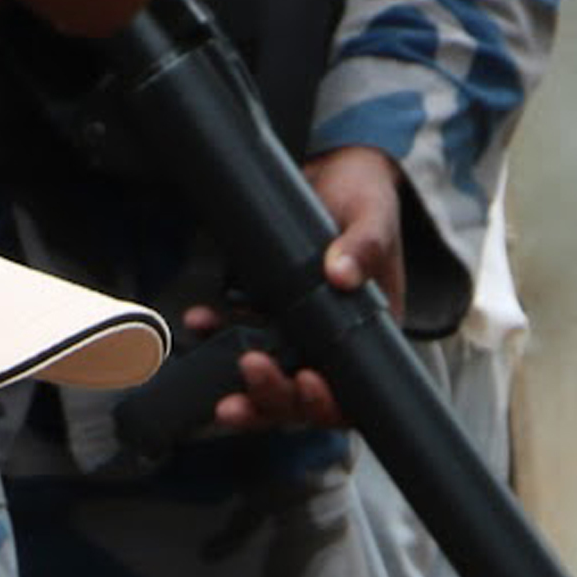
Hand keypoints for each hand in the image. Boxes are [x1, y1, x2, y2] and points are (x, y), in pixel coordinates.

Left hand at [198, 149, 403, 433]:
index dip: (328, 403)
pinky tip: (202, 321)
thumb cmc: (366, 200)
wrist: (333, 173)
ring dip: (242, 383)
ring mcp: (296, 333)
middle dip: (273, 396)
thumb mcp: (374, 217)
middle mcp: (330, 345)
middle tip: (251, 369)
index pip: (351, 396)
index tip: (307, 381)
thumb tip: (342, 274)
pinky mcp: (265, 312)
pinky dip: (217, 336)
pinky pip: (239, 338)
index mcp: (369, 337)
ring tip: (221, 366)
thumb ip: (365, 246)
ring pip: (268, 379)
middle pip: (301, 398)